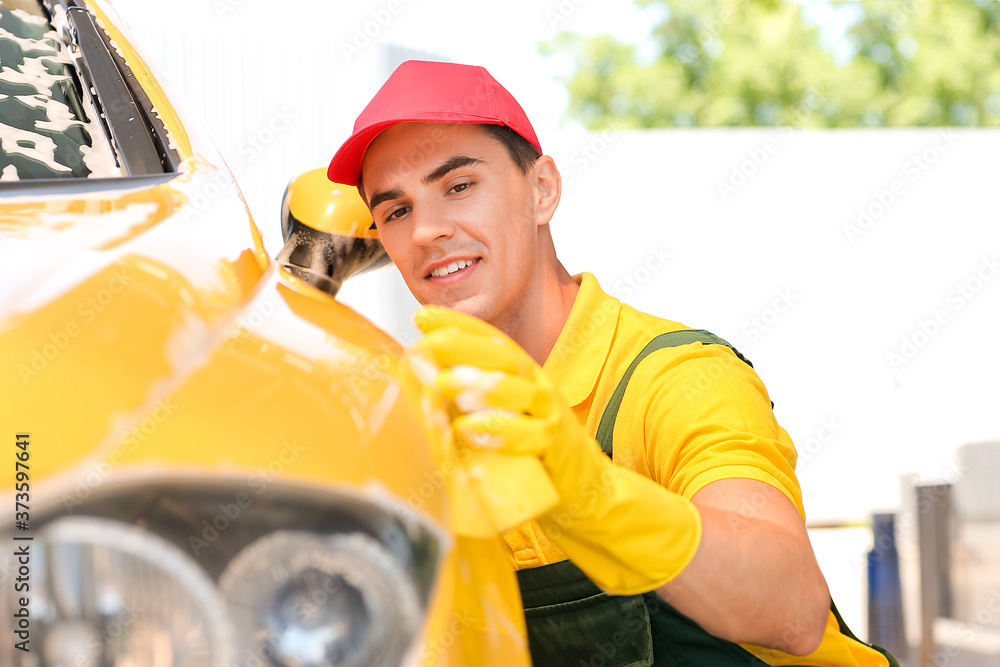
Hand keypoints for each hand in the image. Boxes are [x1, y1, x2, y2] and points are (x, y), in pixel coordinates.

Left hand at [403, 306, 701, 594]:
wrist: (586, 491)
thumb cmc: (534, 454)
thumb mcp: (501, 417)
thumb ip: (468, 400)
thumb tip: (421, 378)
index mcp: (523, 376)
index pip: (492, 340)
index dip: (459, 325)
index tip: (423, 317)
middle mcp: (539, 388)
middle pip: (505, 358)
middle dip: (466, 346)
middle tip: (431, 342)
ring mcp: (551, 416)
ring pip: (520, 392)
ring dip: (480, 385)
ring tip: (444, 383)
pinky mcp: (557, 448)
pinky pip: (531, 436)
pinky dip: (499, 431)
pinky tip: (469, 428)